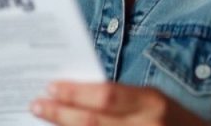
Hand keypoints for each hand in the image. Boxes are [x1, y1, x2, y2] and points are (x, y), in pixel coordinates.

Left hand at [30, 81, 207, 125]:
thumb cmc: (173, 122)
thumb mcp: (154, 102)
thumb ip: (122, 100)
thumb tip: (78, 93)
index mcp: (152, 103)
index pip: (106, 96)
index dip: (75, 93)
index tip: (51, 87)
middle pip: (93, 122)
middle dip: (60, 114)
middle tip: (37, 105)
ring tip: (45, 119)